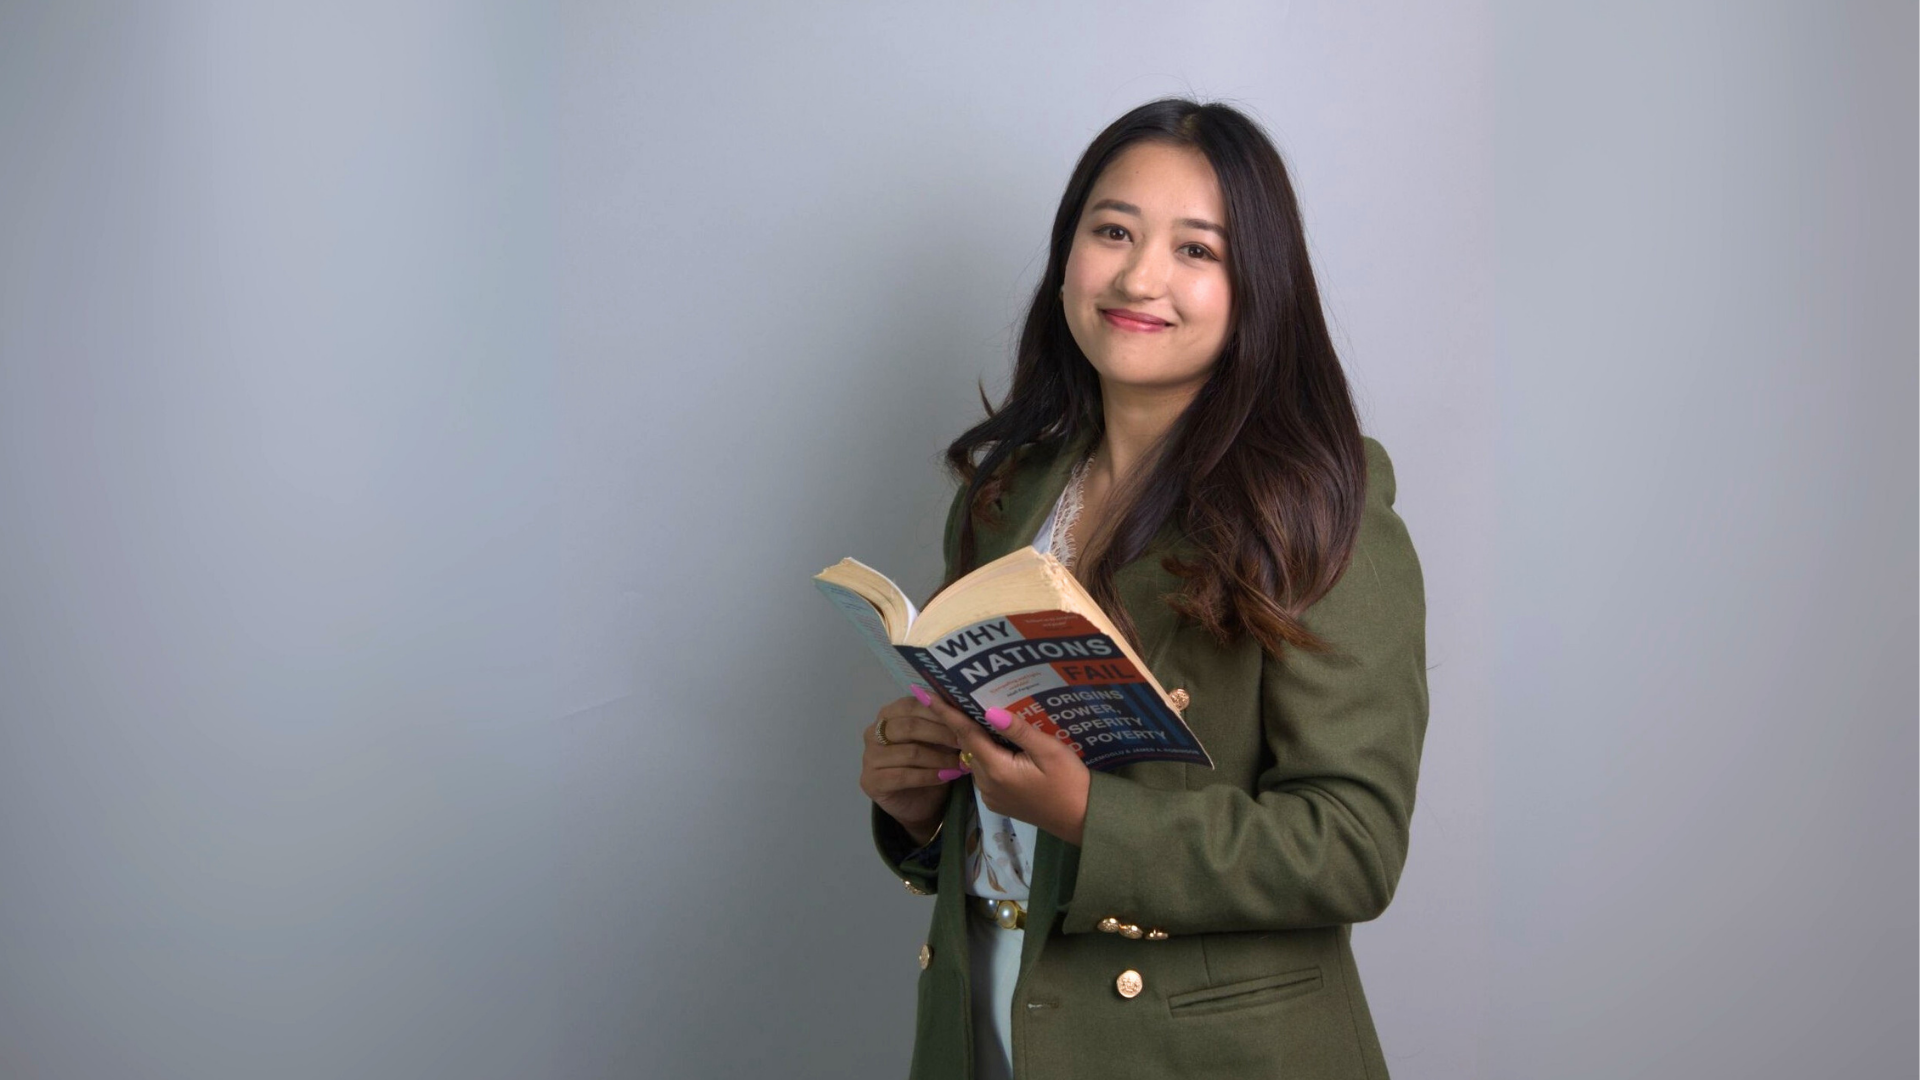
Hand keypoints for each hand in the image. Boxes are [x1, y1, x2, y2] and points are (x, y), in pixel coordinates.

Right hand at [859, 692, 965, 845]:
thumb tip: (964, 710)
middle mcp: (873, 732)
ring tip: (961, 764)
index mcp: (888, 714)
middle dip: (942, 734)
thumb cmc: (929, 764)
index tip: (964, 721)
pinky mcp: (871, 780)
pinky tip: (947, 777)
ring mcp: (869, 757)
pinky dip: (929, 776)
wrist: (918, 803)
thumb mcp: (938, 740)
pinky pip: (904, 776)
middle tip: (966, 743)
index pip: (912, 705)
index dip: (939, 712)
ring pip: (910, 752)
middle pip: (910, 727)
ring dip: (940, 758)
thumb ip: (944, 722)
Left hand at [921, 694, 1091, 846]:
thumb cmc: (1071, 782)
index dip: (946, 712)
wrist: (1081, 819)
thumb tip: (990, 710)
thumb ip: (1019, 731)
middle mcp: (987, 784)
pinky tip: (994, 741)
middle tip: (952, 695)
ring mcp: (991, 796)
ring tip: (974, 714)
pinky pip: (984, 772)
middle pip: (967, 746)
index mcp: (997, 770)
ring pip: (974, 759)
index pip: (965, 734)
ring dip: (973, 739)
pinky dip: (985, 755)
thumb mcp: (1050, 751)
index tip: (926, 694)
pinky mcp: (998, 801)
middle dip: (959, 722)